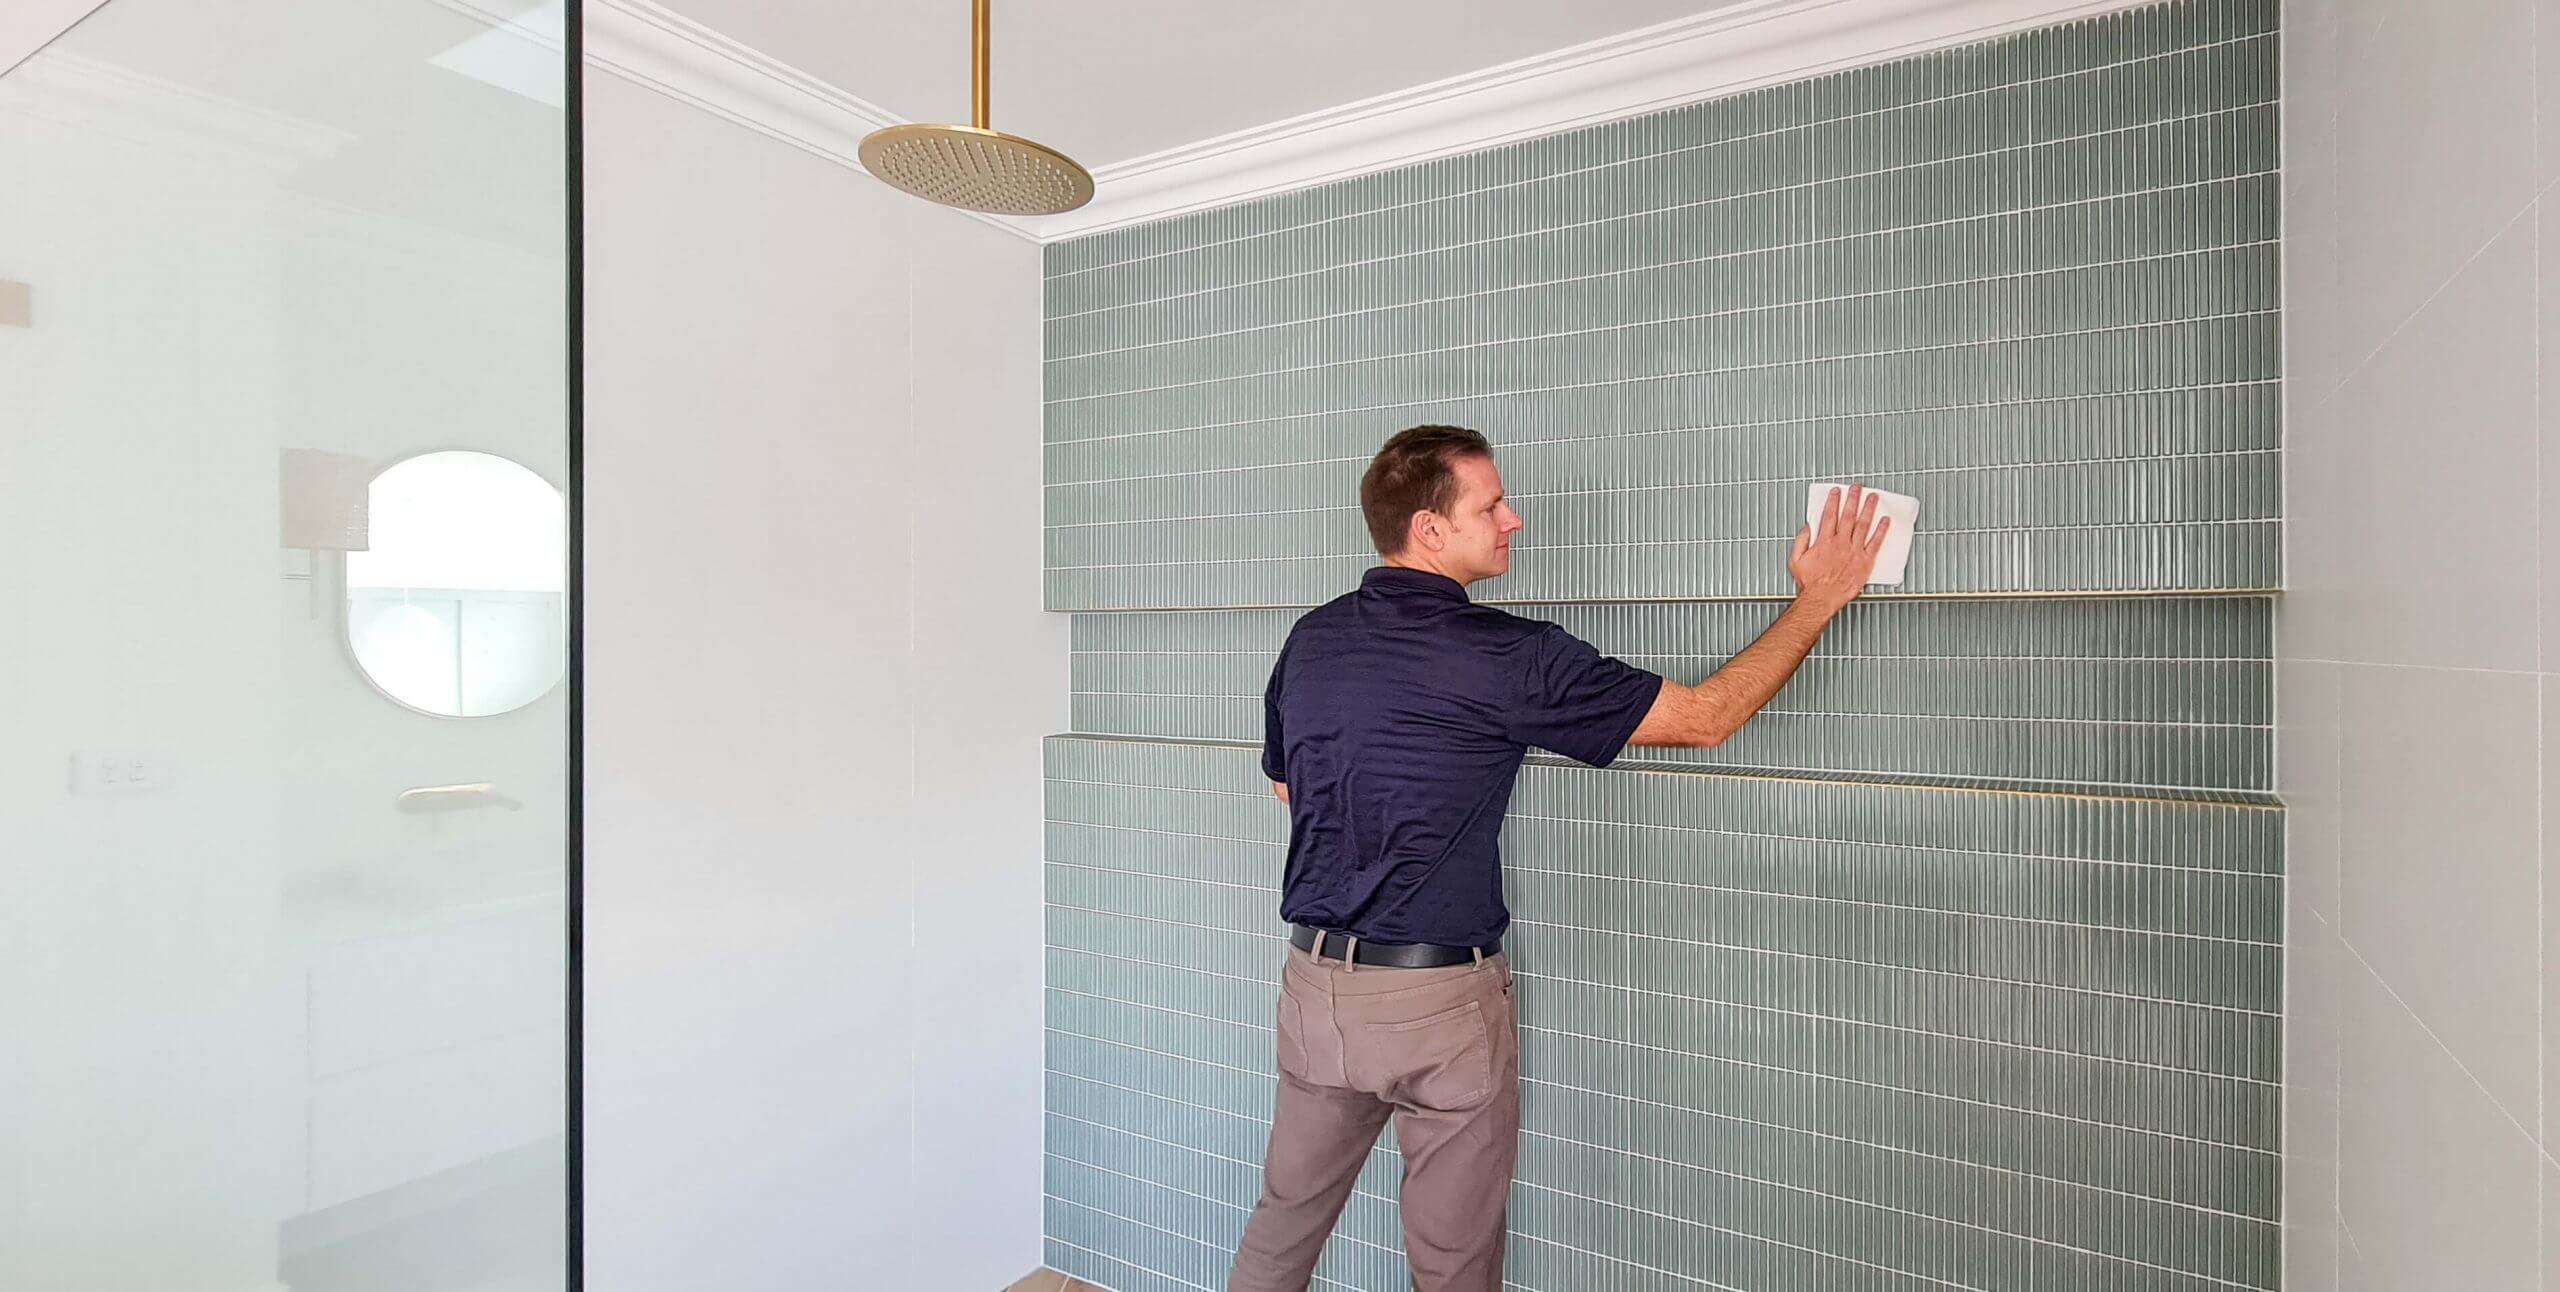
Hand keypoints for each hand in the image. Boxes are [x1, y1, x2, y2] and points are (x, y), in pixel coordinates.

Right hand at [1789, 483, 1888, 612]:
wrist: (1822, 598)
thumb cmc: (1810, 583)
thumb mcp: (1795, 560)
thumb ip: (1801, 541)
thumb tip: (1807, 528)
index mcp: (1824, 542)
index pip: (1830, 515)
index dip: (1833, 501)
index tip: (1837, 491)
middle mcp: (1841, 543)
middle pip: (1848, 515)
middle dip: (1853, 498)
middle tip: (1857, 487)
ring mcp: (1854, 551)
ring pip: (1863, 525)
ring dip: (1868, 509)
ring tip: (1873, 497)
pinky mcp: (1865, 562)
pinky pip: (1876, 543)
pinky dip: (1881, 530)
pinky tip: (1885, 521)